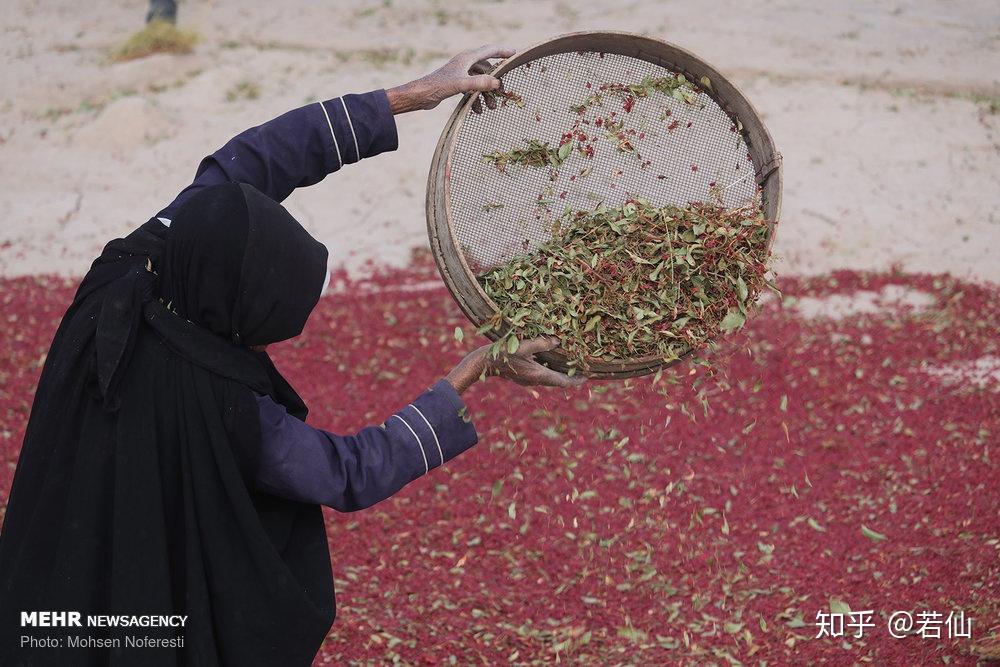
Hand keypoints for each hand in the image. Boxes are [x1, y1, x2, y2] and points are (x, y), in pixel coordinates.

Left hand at [386, 44, 515, 114]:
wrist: (420, 95)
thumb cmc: (438, 86)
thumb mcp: (461, 85)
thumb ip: (479, 84)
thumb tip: (497, 84)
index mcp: (467, 58)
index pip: (489, 50)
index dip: (503, 52)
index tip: (515, 54)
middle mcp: (464, 63)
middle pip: (487, 68)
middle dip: (496, 82)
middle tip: (503, 94)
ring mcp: (460, 73)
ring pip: (480, 80)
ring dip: (486, 93)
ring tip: (492, 108)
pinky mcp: (455, 83)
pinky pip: (472, 88)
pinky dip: (477, 98)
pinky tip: (478, 110)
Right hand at [445, 336, 584, 393]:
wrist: (483, 363)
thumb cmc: (503, 353)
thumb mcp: (524, 345)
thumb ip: (542, 343)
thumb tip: (557, 341)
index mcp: (538, 375)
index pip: (562, 381)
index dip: (576, 380)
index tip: (587, 378)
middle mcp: (535, 380)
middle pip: (557, 381)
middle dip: (570, 376)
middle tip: (581, 370)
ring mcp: (528, 380)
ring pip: (549, 378)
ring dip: (559, 373)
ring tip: (569, 364)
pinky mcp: (523, 376)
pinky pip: (541, 374)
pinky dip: (549, 369)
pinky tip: (550, 360)